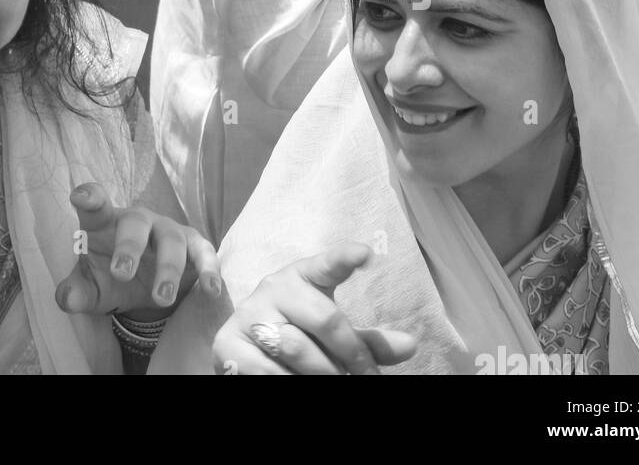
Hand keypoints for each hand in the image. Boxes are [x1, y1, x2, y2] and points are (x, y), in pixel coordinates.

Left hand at [54, 184, 220, 319]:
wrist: (143, 286)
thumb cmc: (111, 277)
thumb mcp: (91, 288)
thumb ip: (76, 292)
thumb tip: (68, 298)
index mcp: (105, 223)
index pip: (96, 205)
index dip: (90, 198)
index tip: (81, 198)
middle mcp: (138, 220)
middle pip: (135, 223)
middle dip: (129, 246)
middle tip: (122, 274)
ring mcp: (168, 230)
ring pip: (171, 241)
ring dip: (167, 269)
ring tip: (161, 299)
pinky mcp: (194, 246)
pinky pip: (203, 253)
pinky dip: (209, 270)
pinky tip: (211, 290)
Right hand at [212, 244, 417, 375]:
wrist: (243, 350)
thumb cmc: (298, 335)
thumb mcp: (331, 335)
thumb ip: (367, 341)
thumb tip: (410, 345)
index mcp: (301, 276)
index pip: (325, 264)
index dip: (344, 258)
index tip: (365, 254)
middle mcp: (273, 288)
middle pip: (324, 318)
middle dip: (352, 354)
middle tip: (369, 377)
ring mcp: (249, 315)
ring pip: (298, 348)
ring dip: (325, 374)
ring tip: (339, 383)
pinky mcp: (228, 345)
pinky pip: (269, 371)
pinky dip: (290, 382)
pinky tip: (300, 383)